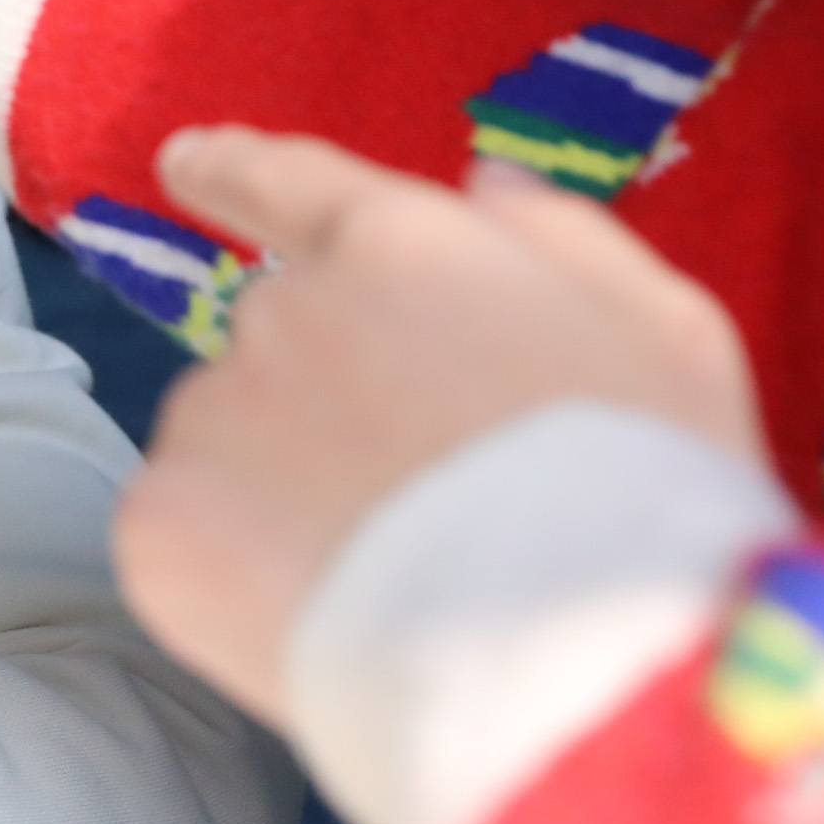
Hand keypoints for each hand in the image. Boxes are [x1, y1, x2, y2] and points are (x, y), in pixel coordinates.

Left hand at [111, 128, 764, 721]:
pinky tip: (325, 614)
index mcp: (397, 247)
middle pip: (280, 340)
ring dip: (282, 488)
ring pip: (228, 440)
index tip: (184, 161)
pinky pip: (185, 537)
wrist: (569, 661)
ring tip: (395, 570)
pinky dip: (236, 574)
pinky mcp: (159, 524)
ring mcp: (209, 416)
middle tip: (427, 496)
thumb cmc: (649, 495)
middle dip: (330, 402)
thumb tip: (480, 185)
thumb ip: (561, 238)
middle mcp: (281, 309)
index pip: (289, 182)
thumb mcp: (663, 332)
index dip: (233, 170)